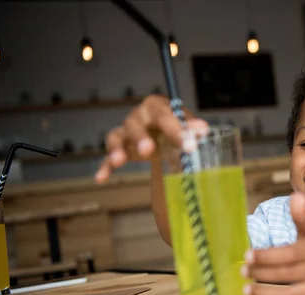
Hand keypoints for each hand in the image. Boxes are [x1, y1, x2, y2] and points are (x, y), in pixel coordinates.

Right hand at [94, 95, 208, 182]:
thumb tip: (203, 130)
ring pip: (116, 136)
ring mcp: (127, 132)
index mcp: (158, 107)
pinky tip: (101, 177)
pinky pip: (108, 155)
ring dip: (117, 148)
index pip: (164, 116)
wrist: (168, 134)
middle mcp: (139, 116)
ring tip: (119, 161)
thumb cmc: (177, 128)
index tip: (188, 146)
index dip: (175, 130)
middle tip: (148, 150)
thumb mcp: (187, 127)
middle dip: (139, 137)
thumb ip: (192, 129)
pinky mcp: (121, 148)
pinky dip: (105, 166)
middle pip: (134, 123)